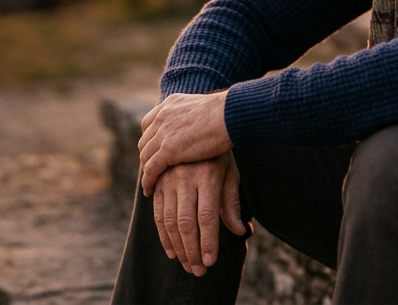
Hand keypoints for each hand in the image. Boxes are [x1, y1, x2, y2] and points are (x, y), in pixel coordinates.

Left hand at [139, 91, 232, 195]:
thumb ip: (195, 116)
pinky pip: (151, 169)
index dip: (150, 139)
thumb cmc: (227, 114)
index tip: (155, 151)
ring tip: (149, 184)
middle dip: (147, 156)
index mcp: (170, 104)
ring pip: (145, 156)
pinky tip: (149, 191)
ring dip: (145, 171)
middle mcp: (162, 117)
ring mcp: (163, 133)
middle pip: (145, 141)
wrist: (229, 115)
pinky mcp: (168, 150)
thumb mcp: (204, 108)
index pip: (149, 124)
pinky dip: (148, 181)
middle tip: (152, 171)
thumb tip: (202, 123)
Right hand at [152, 153, 244, 275]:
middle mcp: (185, 177)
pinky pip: (157, 213)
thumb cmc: (218, 154)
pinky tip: (171, 251)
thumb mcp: (230, 173)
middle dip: (192, 250)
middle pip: (186, 223)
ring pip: (169, 221)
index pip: (207, 216)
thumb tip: (240, 231)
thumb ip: (231, 203)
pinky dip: (163, 235)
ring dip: (177, 247)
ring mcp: (168, 178)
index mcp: (207, 175)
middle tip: (198, 270)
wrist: (195, 126)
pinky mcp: (157, 182)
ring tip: (187, 265)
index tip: (210, 262)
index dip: (208, 242)